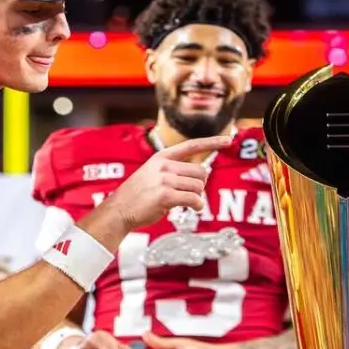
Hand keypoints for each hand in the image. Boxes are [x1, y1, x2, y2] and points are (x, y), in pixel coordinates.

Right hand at [104, 136, 231, 229]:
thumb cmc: (138, 195)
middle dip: (200, 185)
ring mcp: (165, 180)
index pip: (191, 146)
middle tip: (190, 194)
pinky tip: (190, 209)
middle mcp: (164, 166)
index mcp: (162, 157)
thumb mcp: (152, 173)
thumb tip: (200, 177)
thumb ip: (172, 170)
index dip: (212, 142)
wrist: (119, 209)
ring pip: (199, 187)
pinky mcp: (166, 196)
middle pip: (201, 172)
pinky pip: (194, 200)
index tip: (228, 139)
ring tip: (185, 203)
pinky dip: (197, 206)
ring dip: (197, 198)